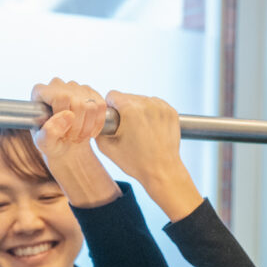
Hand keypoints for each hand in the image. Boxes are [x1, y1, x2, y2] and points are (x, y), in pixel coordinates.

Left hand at [32, 79, 108, 158]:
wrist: (64, 145)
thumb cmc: (51, 143)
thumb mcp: (44, 143)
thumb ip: (49, 132)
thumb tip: (69, 115)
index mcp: (40, 91)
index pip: (61, 97)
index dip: (66, 117)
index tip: (63, 133)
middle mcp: (57, 84)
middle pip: (78, 102)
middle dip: (77, 126)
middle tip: (71, 139)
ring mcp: (75, 86)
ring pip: (91, 105)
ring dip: (87, 127)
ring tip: (78, 137)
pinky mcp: (91, 93)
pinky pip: (101, 106)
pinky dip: (97, 124)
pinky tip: (89, 133)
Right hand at [98, 91, 202, 221]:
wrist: (162, 171)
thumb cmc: (135, 162)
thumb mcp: (106, 147)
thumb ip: (97, 128)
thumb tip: (95, 119)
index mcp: (130, 108)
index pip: (112, 95)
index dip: (110, 108)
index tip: (115, 121)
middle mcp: (147, 103)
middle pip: (128, 97)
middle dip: (125, 110)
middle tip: (128, 130)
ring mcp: (162, 107)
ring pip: (142, 100)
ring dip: (138, 110)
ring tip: (140, 130)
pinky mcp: (171, 112)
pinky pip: (155, 105)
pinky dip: (151, 113)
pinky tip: (150, 129)